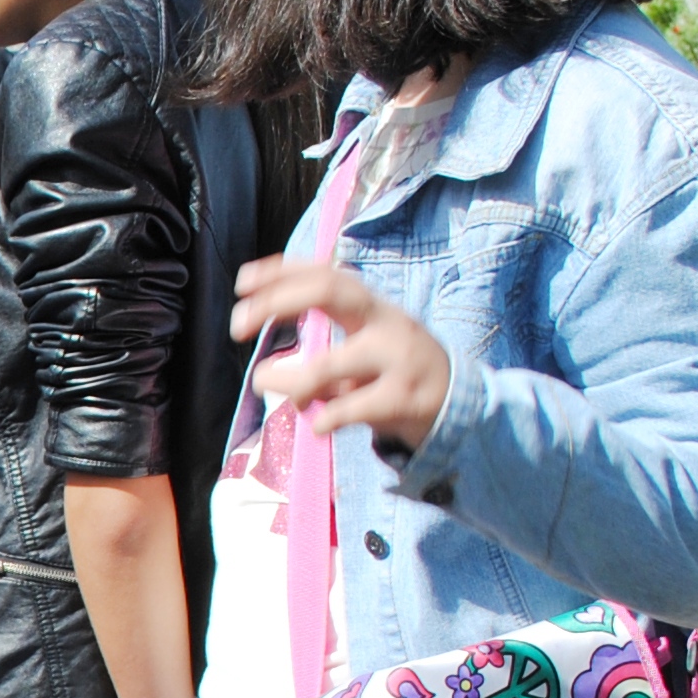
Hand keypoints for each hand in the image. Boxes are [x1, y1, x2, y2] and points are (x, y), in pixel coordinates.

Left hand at [234, 256, 453, 455]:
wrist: (461, 405)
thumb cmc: (395, 374)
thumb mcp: (362, 351)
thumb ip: (321, 351)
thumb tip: (264, 372)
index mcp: (372, 307)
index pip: (325, 274)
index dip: (282, 272)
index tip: (242, 282)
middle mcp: (386, 322)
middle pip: (331, 291)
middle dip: (277, 300)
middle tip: (237, 325)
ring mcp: (398, 358)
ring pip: (328, 364)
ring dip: (288, 379)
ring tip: (265, 382)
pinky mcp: (405, 398)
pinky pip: (349, 408)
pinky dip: (324, 418)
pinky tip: (318, 424)